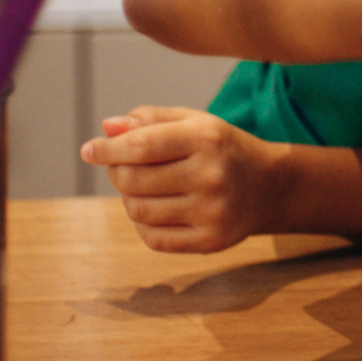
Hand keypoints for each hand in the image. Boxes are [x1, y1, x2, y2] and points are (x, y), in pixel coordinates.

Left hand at [81, 106, 288, 253]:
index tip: (89, 150)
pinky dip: (143, 224)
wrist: (271, 187)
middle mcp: (212, 176)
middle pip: (132, 180)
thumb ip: (151, 119)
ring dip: (129, 198)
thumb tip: (107, 129)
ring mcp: (213, 212)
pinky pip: (152, 238)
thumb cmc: (222, 149)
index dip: (107, 149)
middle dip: (118, 172)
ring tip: (144, 188)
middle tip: (125, 167)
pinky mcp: (211, 241)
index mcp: (208, 139)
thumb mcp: (195, 123)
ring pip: (137, 210)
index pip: (141, 145)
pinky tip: (156, 209)